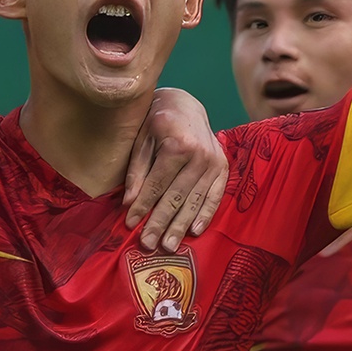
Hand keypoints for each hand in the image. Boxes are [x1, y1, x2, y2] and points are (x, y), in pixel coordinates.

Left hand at [123, 87, 227, 250]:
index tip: (130, 224)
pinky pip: (215, 196)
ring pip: (194, 201)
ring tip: (169, 245)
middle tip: (148, 244)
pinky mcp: (223, 168)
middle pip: (176, 197)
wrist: (185, 105)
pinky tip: (194, 231)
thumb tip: (128, 203)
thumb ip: (136, 172)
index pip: (157, 185)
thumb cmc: (156, 122)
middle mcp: (200, 155)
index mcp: (177, 145)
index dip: (143, 206)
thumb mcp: (141, 140)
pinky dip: (205, 215)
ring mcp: (214, 162)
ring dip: (181, 226)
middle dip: (160, 223)